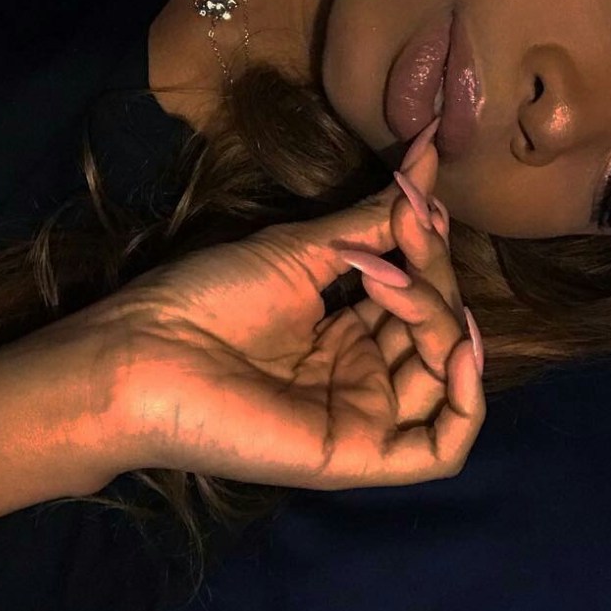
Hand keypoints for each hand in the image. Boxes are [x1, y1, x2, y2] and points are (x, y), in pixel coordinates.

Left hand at [96, 125, 484, 490]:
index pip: (420, 291)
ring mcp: (364, 416)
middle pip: (438, 328)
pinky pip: (439, 447)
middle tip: (405, 231)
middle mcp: (363, 372)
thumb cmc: (210, 296)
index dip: (427, 245)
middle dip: (432, 274)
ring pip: (444, 374)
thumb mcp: (303, 249)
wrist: (143, 354)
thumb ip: (374, 219)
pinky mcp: (358, 455)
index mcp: (348, 329)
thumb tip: (428, 155)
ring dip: (439, 319)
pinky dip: (466, 401)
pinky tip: (457, 349)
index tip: (416, 195)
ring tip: (392, 282)